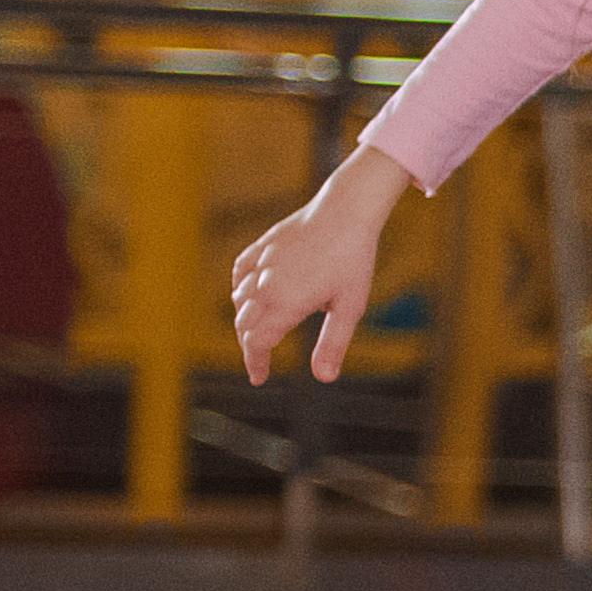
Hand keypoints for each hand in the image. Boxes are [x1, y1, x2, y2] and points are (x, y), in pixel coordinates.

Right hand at [226, 155, 404, 383]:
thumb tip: (324, 378)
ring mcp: (261, 264)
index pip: (257, 343)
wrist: (345, 211)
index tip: (259, 378)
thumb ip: (333, 344)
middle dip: (250, 344)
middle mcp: (264, 285)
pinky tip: (247, 292)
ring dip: (245, 318)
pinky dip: (240, 287)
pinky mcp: (262, 246)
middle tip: (261, 359)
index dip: (256, 363)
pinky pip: (240, 271)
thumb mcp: (350, 307)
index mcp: (283, 304)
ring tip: (258, 331)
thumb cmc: (352, 260)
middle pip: (244, 325)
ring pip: (239, 299)